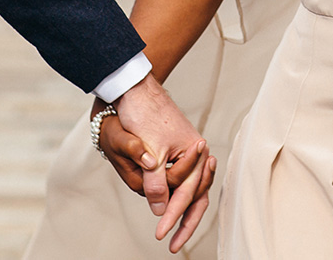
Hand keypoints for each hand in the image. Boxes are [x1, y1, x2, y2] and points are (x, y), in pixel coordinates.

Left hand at [96, 74, 214, 253]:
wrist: (135, 88)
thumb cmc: (143, 115)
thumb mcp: (148, 152)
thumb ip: (156, 184)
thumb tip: (161, 211)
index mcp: (195, 152)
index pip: (186, 194)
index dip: (172, 216)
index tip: (161, 234)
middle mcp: (197, 153)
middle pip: (197, 195)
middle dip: (185, 221)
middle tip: (172, 244)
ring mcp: (189, 152)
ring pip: (193, 189)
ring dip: (185, 210)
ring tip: (176, 232)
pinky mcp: (179, 151)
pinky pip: (184, 179)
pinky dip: (180, 195)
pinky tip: (173, 205)